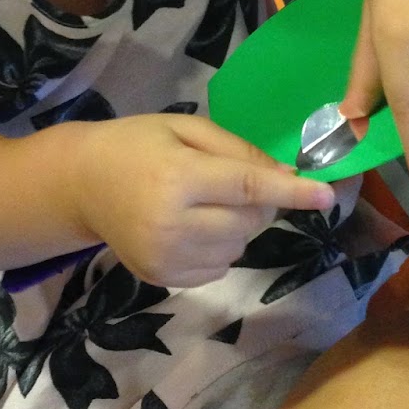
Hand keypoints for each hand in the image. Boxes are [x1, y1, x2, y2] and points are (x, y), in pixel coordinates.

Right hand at [75, 115, 334, 287]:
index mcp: (177, 178)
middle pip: (250, 220)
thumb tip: (289, 178)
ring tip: (203, 203)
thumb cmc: (137, 144)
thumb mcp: (185, 129)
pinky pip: (221, 266)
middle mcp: (172, 224)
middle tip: (227, 181)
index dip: (290, 193)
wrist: (82, 184)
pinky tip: (191, 226)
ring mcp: (166, 258)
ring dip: (239, 225)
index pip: (247, 188)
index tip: (326, 196)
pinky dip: (220, 246)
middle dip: (257, 202)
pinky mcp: (163, 279)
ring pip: (240, 246)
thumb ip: (238, 151)